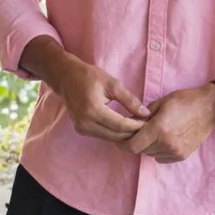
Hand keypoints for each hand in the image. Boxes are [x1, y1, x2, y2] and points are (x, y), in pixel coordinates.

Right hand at [30, 42, 149, 142]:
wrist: (65, 78)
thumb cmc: (89, 76)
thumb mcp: (112, 83)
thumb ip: (129, 99)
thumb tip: (145, 113)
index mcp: (93, 109)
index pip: (120, 125)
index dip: (136, 125)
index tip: (148, 121)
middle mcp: (86, 123)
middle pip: (116, 135)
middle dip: (132, 132)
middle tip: (146, 125)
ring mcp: (82, 128)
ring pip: (110, 138)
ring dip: (124, 134)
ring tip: (137, 125)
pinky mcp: (81, 130)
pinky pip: (102, 135)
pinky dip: (114, 133)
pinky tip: (124, 126)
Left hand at [124, 86, 214, 163]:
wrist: (211, 108)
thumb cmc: (185, 101)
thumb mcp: (161, 102)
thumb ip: (143, 115)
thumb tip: (128, 123)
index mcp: (159, 129)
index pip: (132, 146)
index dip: (123, 144)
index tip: (121, 138)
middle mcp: (166, 143)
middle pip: (140, 150)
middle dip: (136, 142)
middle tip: (138, 132)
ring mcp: (175, 152)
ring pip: (150, 154)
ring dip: (148, 146)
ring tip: (153, 133)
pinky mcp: (181, 156)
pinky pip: (161, 157)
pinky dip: (158, 150)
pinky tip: (164, 139)